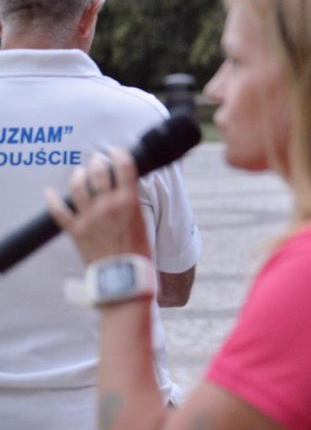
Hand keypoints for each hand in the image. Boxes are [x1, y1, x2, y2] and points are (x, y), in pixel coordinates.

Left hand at [45, 149, 150, 264]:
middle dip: (97, 162)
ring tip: (79, 172)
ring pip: (77, 186)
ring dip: (78, 175)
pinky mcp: (76, 230)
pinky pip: (58, 211)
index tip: (116, 152)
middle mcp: (107, 205)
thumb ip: (131, 203)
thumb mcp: (142, 221)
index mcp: (129, 201)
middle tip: (97, 161)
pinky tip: (49, 192)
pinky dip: (52, 200)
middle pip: (98, 171)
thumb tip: (124, 190)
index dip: (119, 154)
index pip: (124, 166)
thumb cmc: (138, 252)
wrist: (123, 277)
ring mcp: (89, 216)